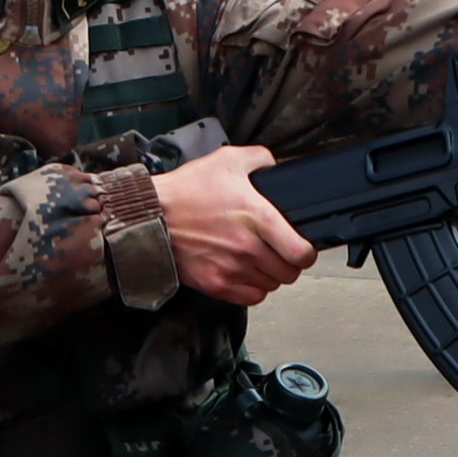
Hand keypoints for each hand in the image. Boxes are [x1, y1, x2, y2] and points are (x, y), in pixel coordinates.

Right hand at [152, 143, 317, 305]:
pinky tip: (245, 274)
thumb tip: (275, 165)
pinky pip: (251, 298)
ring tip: (259, 261)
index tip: (302, 249)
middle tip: (279, 254)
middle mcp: (247, 246)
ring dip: (269, 275)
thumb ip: (259, 159)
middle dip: (288, 264)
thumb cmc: (185, 191)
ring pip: (271, 286)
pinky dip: (253, 289)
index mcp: (258, 216)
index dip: (306, 253)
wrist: (151, 216)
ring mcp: (232, 268)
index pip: (301, 252)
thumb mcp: (227, 160)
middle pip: (288, 273)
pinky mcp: (216, 284)